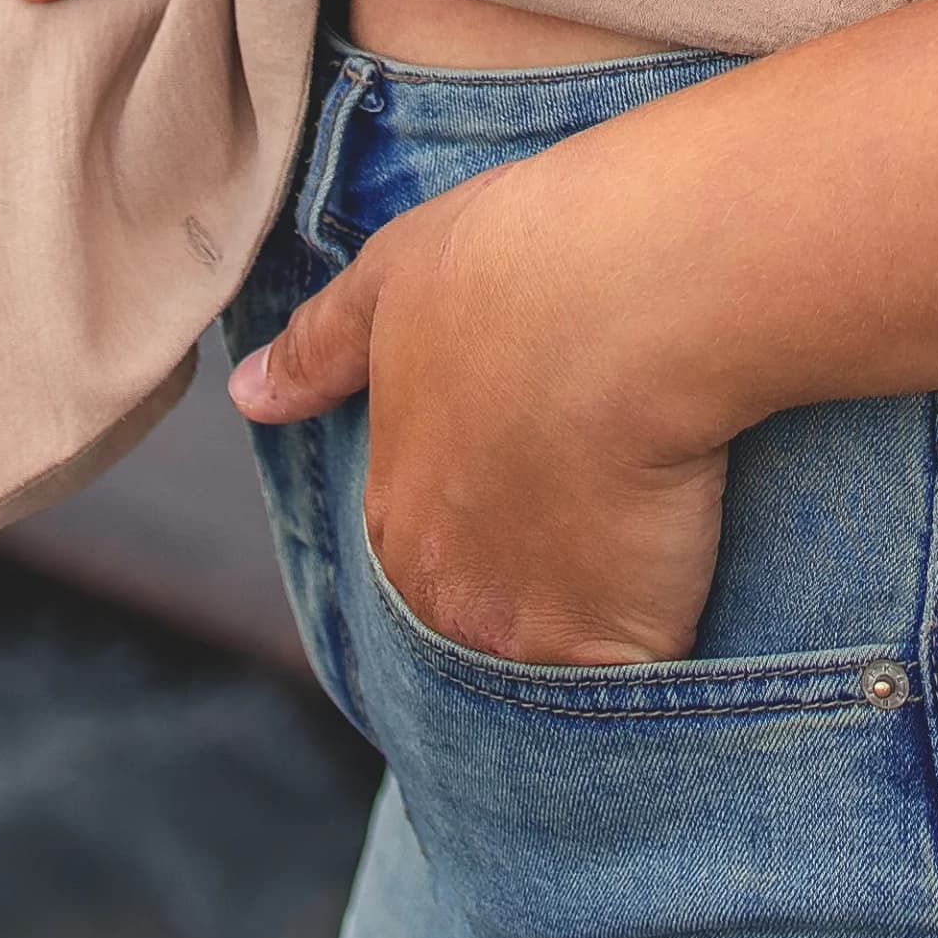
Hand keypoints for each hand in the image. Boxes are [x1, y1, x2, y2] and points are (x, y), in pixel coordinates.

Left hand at [227, 141, 734, 665]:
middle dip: (536, 587)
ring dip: (595, 620)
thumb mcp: (394, 280)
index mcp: (394, 515)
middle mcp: (445, 597)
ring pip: (559, 662)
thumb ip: (320, 348)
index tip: (544, 463)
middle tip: (599, 503)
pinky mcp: (619, 651)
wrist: (626, 289)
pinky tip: (690, 569)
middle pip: (489, 622)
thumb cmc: (511, 263)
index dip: (492, 512)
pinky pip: (642, 674)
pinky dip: (664, 642)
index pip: (430, 552)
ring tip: (647, 542)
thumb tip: (247, 394)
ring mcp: (530, 637)